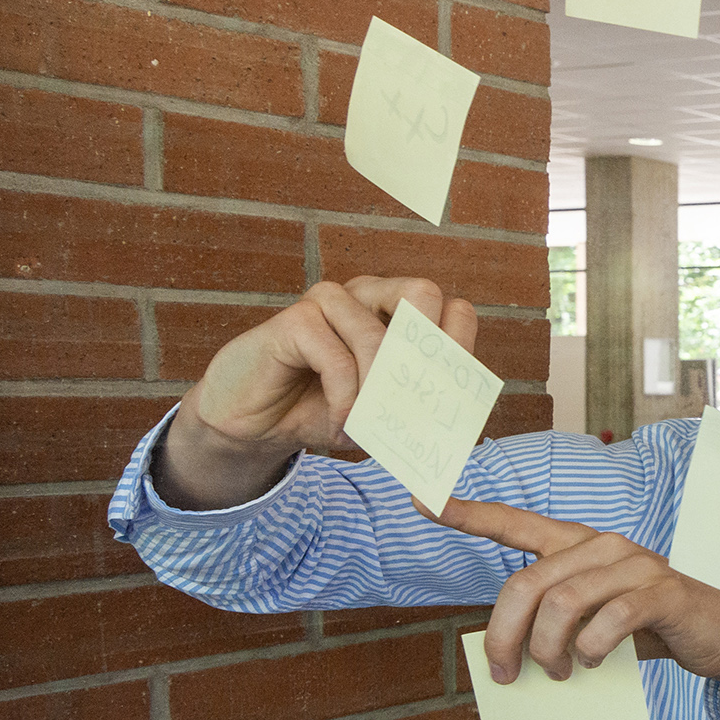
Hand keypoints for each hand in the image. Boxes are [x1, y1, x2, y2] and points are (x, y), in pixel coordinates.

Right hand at [158, 276, 476, 509]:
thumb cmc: (324, 409)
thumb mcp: (384, 413)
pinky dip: (345, 400)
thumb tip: (463, 420)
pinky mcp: (296, 319)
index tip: (448, 401)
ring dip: (377, 393)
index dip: (460, 355)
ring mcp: (331, 301)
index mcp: (400, 310)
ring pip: (377, 337)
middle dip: (426, 354)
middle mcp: (369, 294)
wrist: (256, 424)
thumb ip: (421, 405)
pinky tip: (339, 422)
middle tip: (413, 401)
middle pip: (424, 294)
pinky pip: (337, 359)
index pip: (456, 311)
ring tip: (366, 425)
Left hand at [436, 497, 719, 710]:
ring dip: (548, 650)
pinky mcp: (663, 591)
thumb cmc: (651, 630)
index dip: (467, 513)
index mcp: (581, 546)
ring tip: (558, 674)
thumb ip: (556, 625)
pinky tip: (594, 663)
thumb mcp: (594, 624)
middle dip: (504, 636)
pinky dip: (592, 648)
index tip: (421, 499)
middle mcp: (605, 544)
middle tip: (504, 675)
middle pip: (527, 583)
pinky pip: (609, 619)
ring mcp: (636, 564)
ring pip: (562, 602)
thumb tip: (508, 659)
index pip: (516, 524)